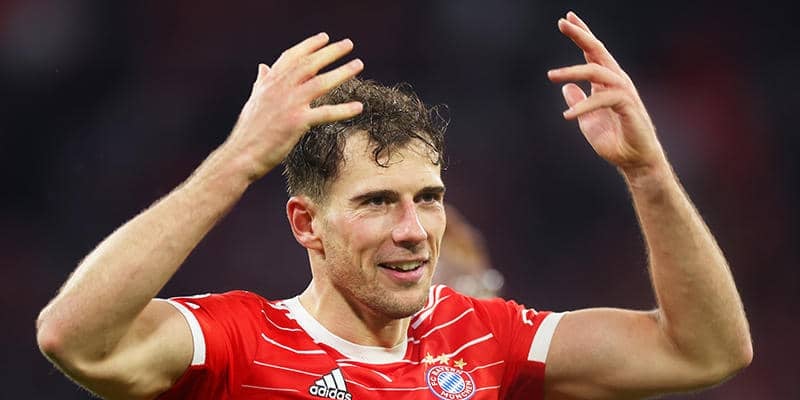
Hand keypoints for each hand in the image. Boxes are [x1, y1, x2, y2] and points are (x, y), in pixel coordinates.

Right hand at [224, 33, 363, 179]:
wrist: (241, 156)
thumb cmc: (248, 132)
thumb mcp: (254, 101)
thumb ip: (261, 83)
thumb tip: (262, 67)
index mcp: (269, 83)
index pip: (291, 57)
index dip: (309, 45)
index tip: (325, 37)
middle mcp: (280, 89)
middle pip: (309, 64)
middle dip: (330, 52)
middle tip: (349, 44)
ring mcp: (289, 104)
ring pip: (320, 83)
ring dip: (342, 72)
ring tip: (358, 64)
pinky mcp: (297, 122)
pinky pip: (326, 113)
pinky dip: (344, 110)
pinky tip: (359, 107)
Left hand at [547, 12, 665, 174]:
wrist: (635, 162)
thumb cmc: (615, 142)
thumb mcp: (588, 121)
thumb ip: (578, 103)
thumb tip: (566, 88)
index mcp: (607, 82)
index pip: (594, 53)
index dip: (582, 35)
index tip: (567, 19)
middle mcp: (617, 82)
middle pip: (598, 51)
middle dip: (581, 35)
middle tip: (562, 22)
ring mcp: (624, 92)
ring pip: (597, 71)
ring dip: (572, 71)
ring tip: (550, 76)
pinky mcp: (628, 106)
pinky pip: (603, 98)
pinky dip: (584, 105)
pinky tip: (567, 114)